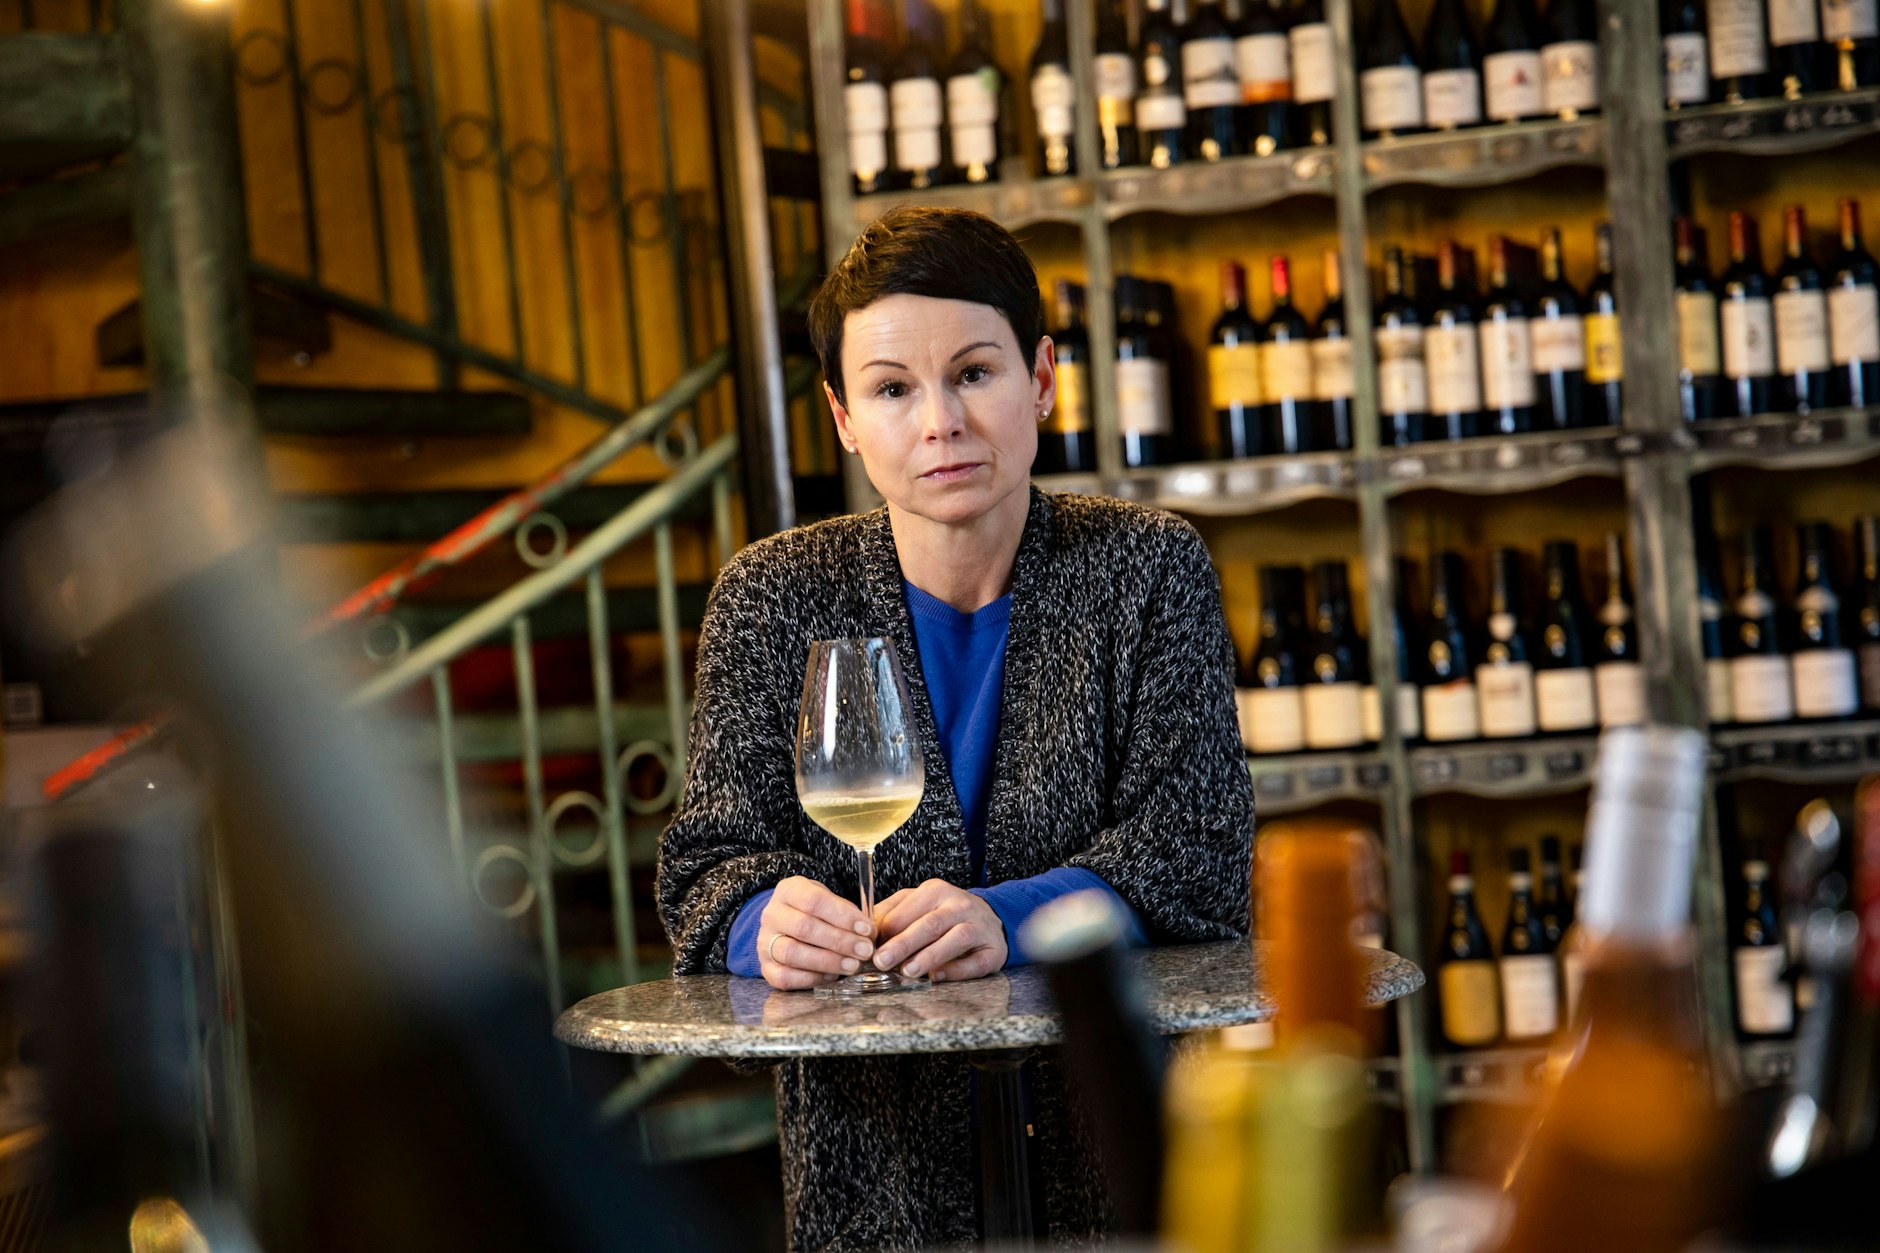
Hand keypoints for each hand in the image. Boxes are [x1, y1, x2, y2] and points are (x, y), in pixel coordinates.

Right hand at [757, 876, 877, 990]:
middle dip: (840, 941)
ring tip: (852, 965)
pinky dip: (811, 978)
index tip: (867, 929)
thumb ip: (845, 914)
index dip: (843, 915)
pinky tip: (832, 976)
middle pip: (804, 928)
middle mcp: (771, 915)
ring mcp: (764, 942)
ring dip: (827, 961)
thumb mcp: (828, 901)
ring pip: (792, 953)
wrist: (786, 927)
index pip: (814, 900)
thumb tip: (868, 934)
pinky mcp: (765, 967)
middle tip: (865, 950)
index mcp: (788, 891)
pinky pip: (784, 977)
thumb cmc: (815, 913)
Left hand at [872, 879, 1006, 981]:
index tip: (867, 949)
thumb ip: (892, 914)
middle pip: (929, 924)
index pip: (905, 912)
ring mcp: (979, 927)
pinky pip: (976, 962)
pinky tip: (938, 977)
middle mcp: (958, 906)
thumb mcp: (918, 904)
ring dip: (930, 956)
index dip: (884, 932)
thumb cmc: (945, 914)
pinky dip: (957, 970)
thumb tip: (864, 933)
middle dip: (903, 944)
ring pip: (955, 939)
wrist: (991, 918)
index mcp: (934, 891)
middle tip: (881, 961)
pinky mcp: (992, 950)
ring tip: (908, 971)